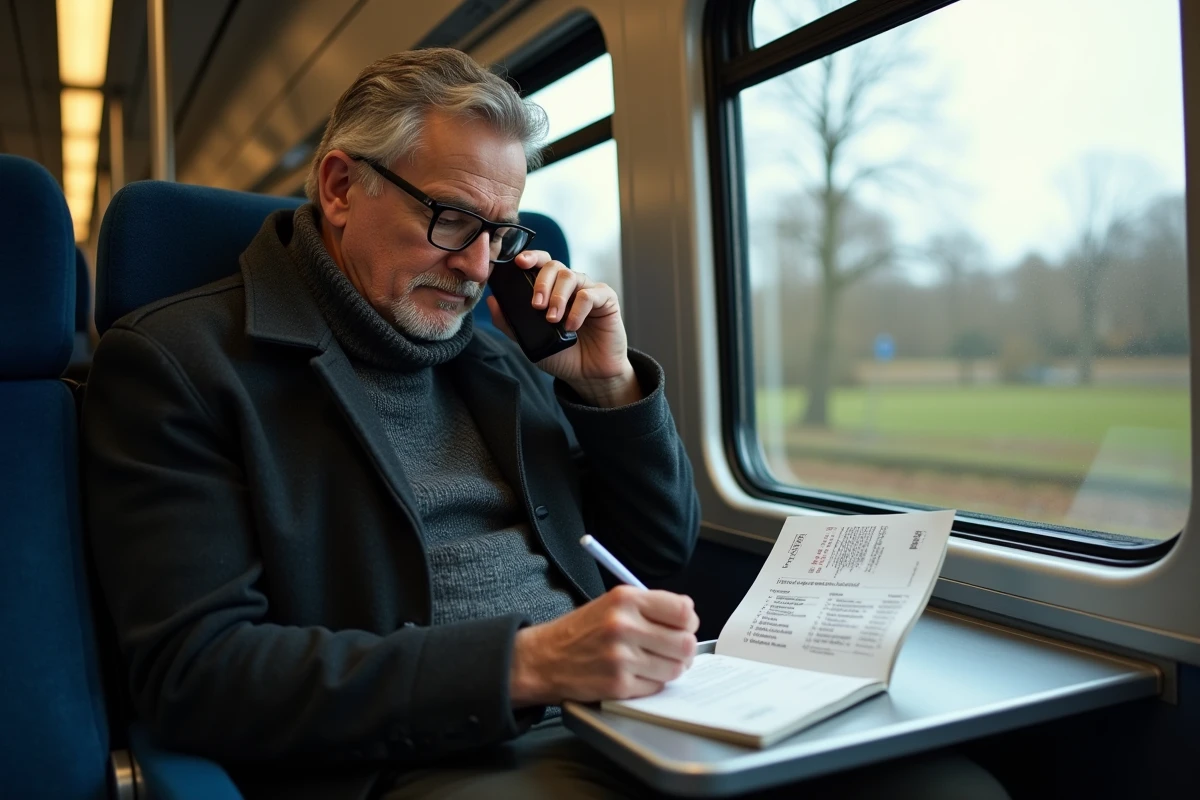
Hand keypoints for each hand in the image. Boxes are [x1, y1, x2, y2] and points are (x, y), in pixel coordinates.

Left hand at [486, 250, 641, 407]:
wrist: (588, 375)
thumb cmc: (562, 355)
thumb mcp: (530, 341)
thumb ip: (510, 323)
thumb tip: (492, 301)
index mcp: (552, 289)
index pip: (540, 264)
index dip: (531, 258)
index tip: (519, 263)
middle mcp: (570, 285)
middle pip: (554, 266)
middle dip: (541, 283)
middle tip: (536, 305)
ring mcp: (588, 290)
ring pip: (571, 276)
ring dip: (558, 297)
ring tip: (552, 319)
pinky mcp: (606, 300)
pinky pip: (589, 294)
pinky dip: (578, 309)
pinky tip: (571, 326)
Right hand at [509, 586, 699, 705]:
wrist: (544, 658)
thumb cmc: (582, 630)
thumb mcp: (612, 603)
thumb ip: (649, 606)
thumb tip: (688, 617)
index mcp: (626, 599)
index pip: (683, 611)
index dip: (688, 622)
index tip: (682, 627)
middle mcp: (624, 625)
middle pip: (685, 643)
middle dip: (684, 650)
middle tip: (674, 651)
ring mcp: (621, 657)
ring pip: (675, 668)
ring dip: (670, 668)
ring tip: (653, 663)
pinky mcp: (618, 684)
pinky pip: (656, 686)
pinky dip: (652, 683)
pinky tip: (636, 675)